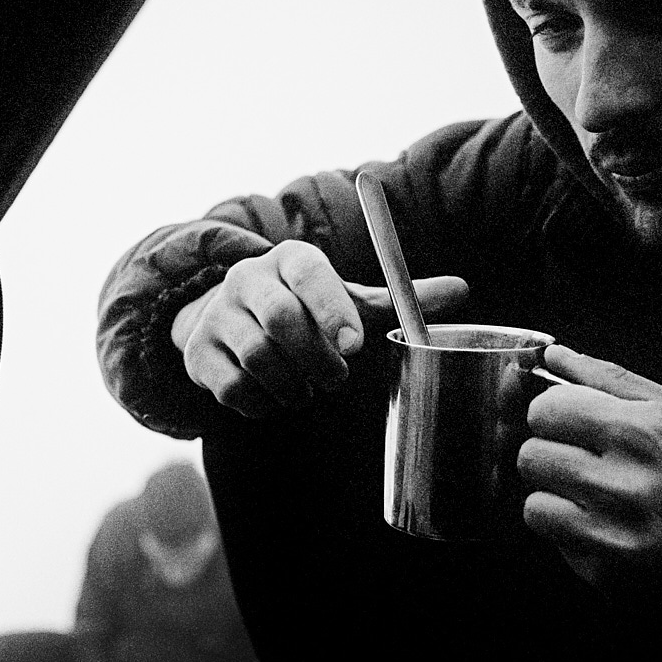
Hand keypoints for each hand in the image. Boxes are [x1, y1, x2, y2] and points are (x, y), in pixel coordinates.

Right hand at [171, 240, 467, 417]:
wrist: (231, 317)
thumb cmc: (306, 308)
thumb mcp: (349, 299)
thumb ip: (398, 300)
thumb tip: (463, 290)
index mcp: (290, 258)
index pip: (310, 274)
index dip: (333, 310)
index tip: (355, 348)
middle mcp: (247, 278)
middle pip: (280, 319)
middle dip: (316, 359)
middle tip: (336, 378)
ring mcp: (216, 315)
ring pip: (257, 358)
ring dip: (293, 384)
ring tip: (307, 388)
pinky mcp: (198, 353)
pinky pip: (234, 388)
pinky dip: (264, 403)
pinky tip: (278, 396)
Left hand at [518, 346, 661, 590]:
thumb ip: (609, 378)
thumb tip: (554, 354)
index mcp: (640, 433)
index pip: (544, 411)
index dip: (553, 415)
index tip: (570, 423)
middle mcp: (623, 484)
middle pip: (531, 458)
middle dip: (551, 455)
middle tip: (583, 462)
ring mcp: (614, 536)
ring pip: (534, 507)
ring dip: (556, 500)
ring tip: (594, 499)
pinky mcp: (609, 575)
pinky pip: (558, 547)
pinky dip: (575, 538)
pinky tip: (611, 530)